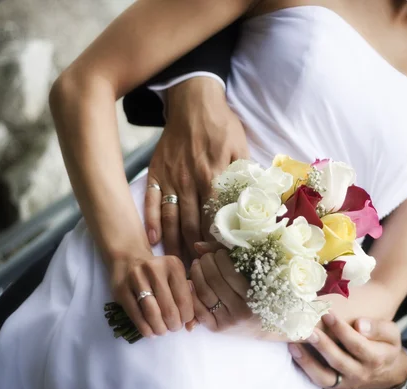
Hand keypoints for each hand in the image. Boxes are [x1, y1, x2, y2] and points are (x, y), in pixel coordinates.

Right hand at [109, 252, 193, 336]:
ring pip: (152, 313)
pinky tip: (149, 331)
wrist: (128, 258)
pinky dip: (145, 328)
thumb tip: (191, 324)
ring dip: (159, 328)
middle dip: (173, 324)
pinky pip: (135, 315)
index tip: (185, 321)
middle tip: (173, 328)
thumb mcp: (174, 275)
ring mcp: (136, 278)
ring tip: (162, 331)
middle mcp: (154, 269)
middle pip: (169, 308)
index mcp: (172, 265)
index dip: (186, 316)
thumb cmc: (157, 271)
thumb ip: (186, 295)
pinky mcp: (121, 290)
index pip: (184, 299)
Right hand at [144, 77, 248, 257]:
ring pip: (171, 217)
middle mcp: (191, 181)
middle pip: (191, 224)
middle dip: (195, 250)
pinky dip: (151, 220)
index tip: (219, 260)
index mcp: (214, 177)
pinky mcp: (156, 172)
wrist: (193, 100)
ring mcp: (171, 178)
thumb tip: (256, 201)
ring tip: (177, 264)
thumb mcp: (241, 146)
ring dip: (174, 243)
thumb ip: (245, 175)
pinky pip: (151, 200)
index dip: (217, 242)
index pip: (215, 218)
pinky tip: (152, 239)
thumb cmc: (221, 124)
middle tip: (198, 271)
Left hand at [188, 243, 255, 332]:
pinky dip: (192, 293)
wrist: (260, 325)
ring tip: (197, 265)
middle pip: (214, 280)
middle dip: (205, 263)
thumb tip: (197, 246)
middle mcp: (241, 311)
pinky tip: (192, 282)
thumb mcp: (250, 272)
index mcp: (255, 295)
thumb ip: (226, 255)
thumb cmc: (257, 294)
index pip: (230, 272)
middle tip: (204, 258)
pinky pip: (198, 309)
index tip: (219, 253)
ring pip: (204, 293)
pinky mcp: (217, 329)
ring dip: (196, 274)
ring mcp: (228, 321)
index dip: (220, 257)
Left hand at [288, 313, 406, 388]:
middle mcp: (360, 373)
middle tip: (307, 328)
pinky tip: (295, 353)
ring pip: (325, 376)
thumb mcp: (392, 333)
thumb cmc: (385, 345)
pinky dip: (305, 369)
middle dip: (322, 344)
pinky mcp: (336, 385)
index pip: (356, 344)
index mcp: (376, 358)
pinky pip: (319, 381)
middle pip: (339, 361)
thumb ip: (378, 328)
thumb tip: (360, 324)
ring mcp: (346, 382)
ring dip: (307, 361)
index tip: (327, 313)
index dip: (341, 329)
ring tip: (293, 344)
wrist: (387, 372)